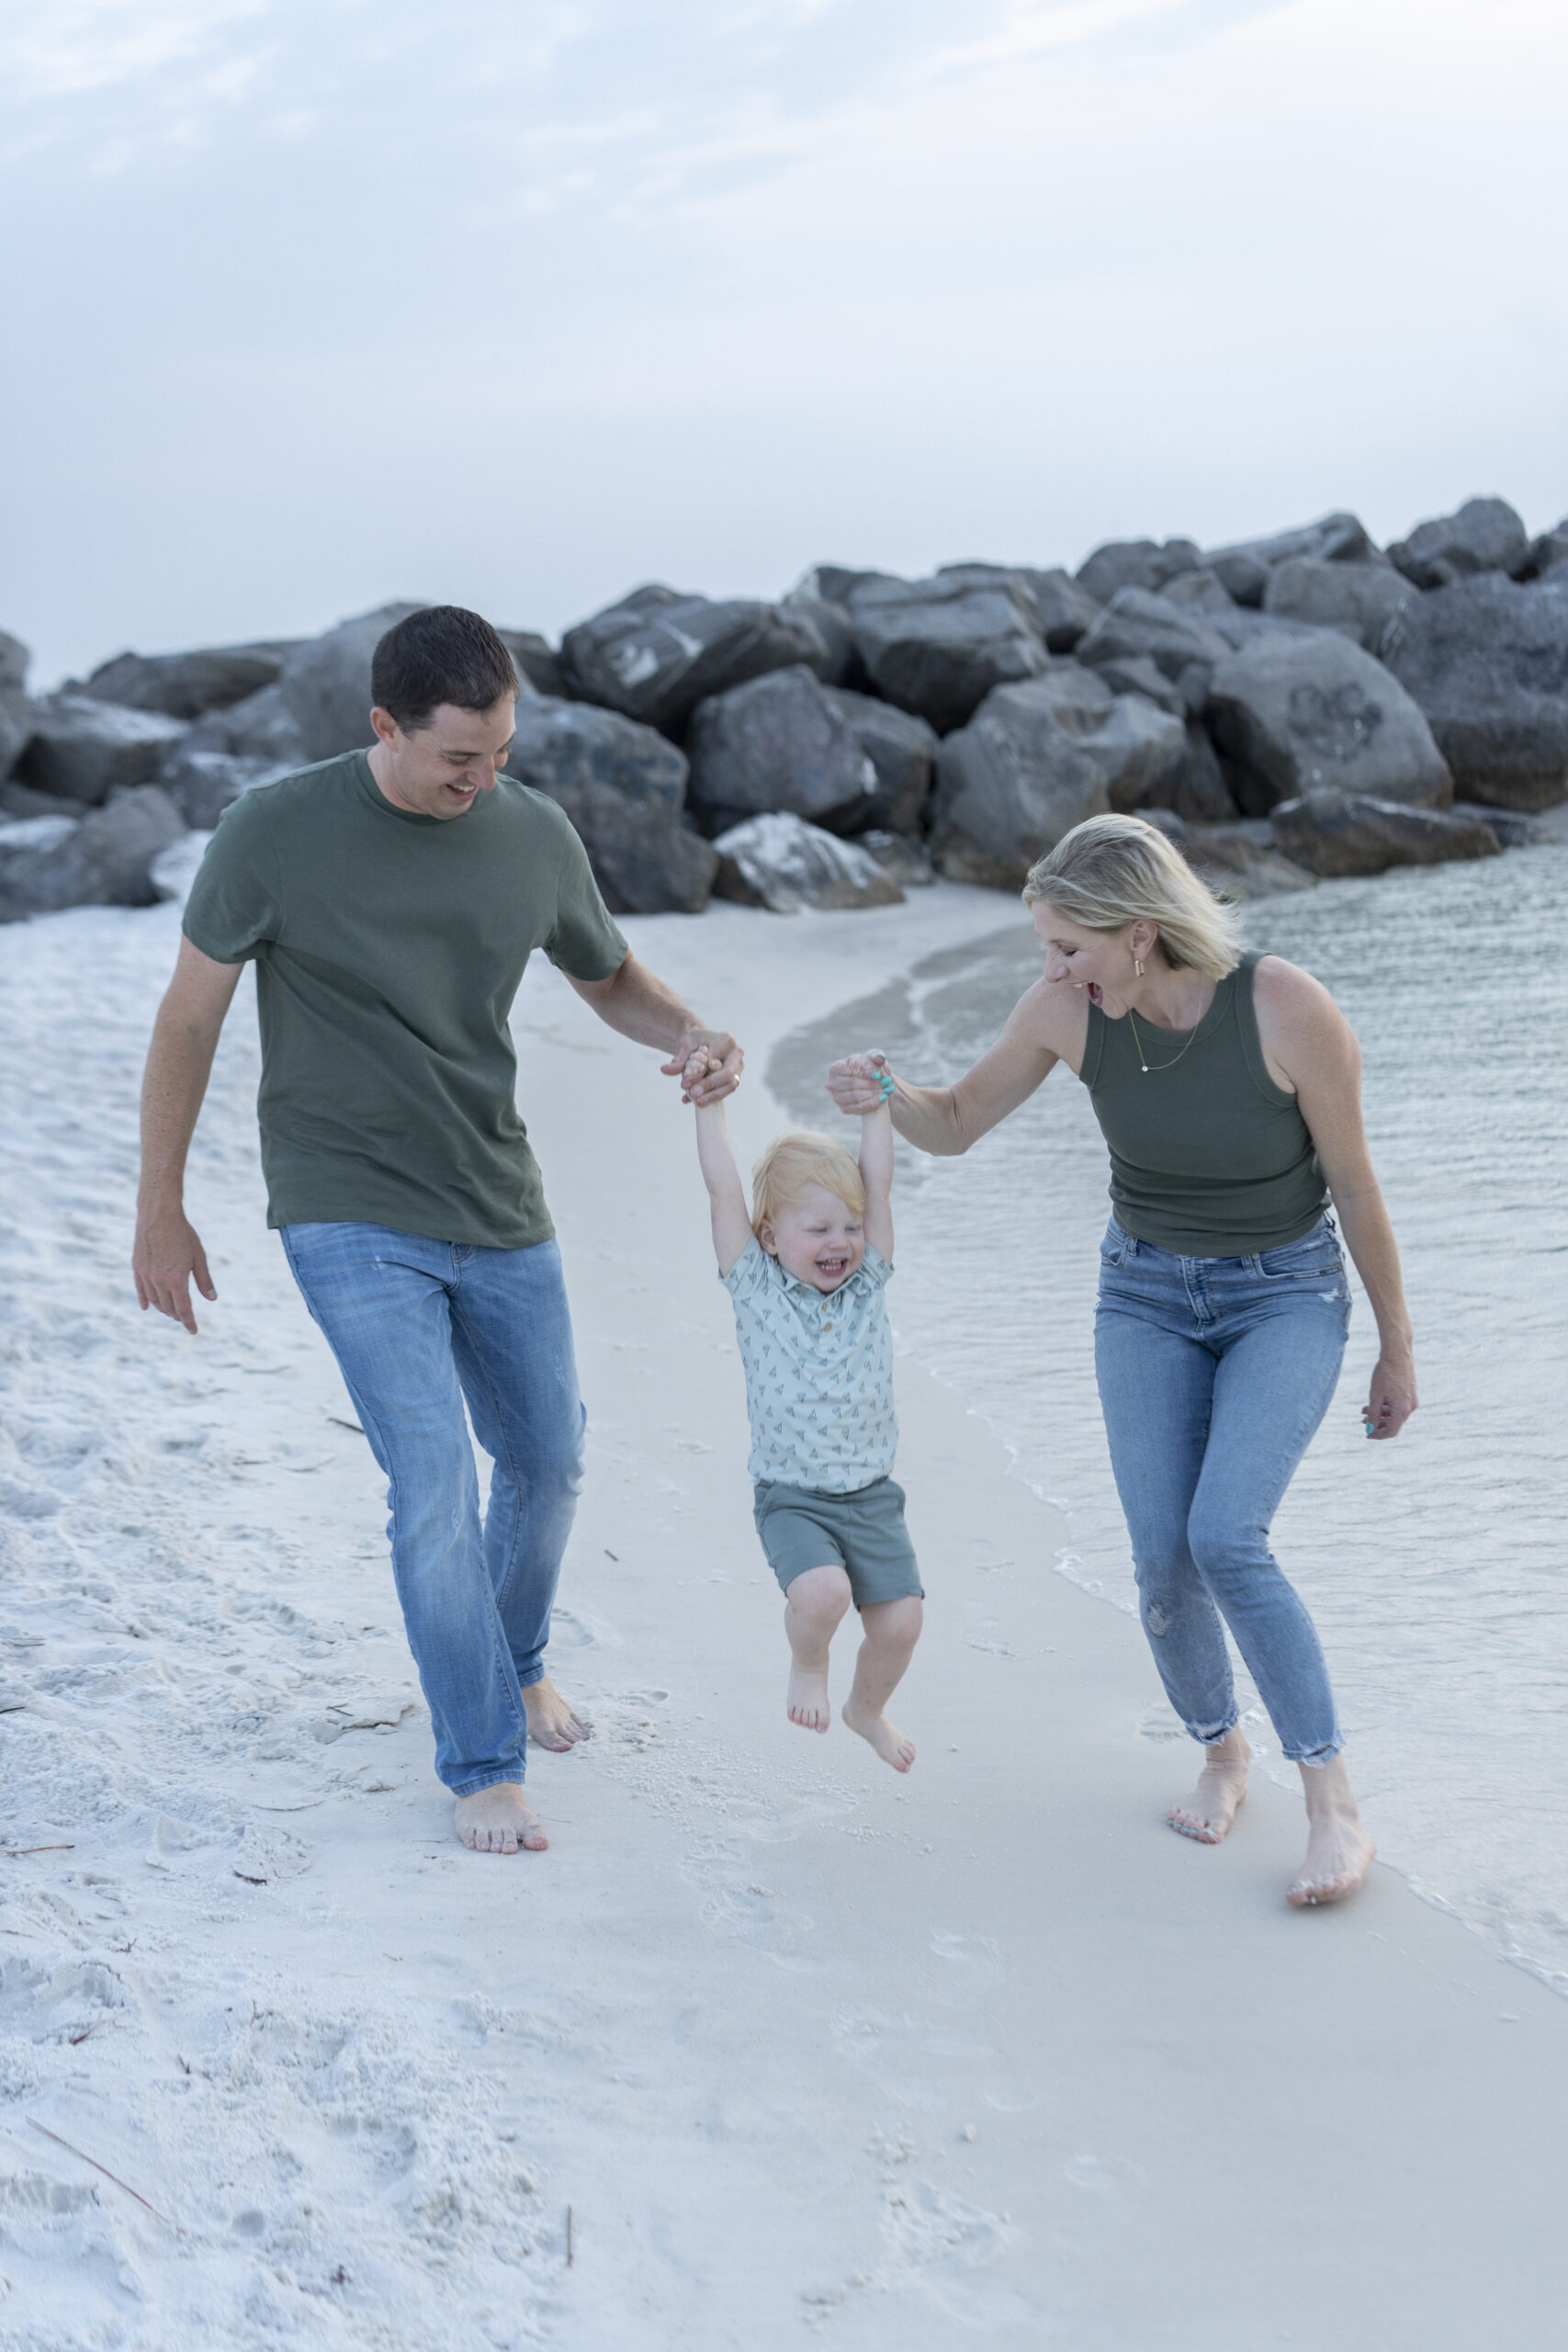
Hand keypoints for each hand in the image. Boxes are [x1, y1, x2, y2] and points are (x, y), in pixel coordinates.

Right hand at [133, 1204, 216, 1334]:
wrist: (158, 1214)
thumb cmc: (183, 1234)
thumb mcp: (199, 1256)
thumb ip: (204, 1280)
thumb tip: (212, 1299)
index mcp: (176, 1280)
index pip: (183, 1309)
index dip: (189, 1322)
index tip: (194, 1330)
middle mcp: (158, 1281)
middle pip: (168, 1307)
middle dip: (177, 1316)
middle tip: (185, 1319)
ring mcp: (145, 1275)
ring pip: (154, 1301)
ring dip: (163, 1309)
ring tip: (171, 1312)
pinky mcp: (137, 1267)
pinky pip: (140, 1290)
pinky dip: (145, 1300)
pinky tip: (147, 1307)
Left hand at [662, 1025, 741, 1103]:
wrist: (698, 1042)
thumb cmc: (692, 1041)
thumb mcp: (683, 1047)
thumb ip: (678, 1060)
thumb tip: (665, 1069)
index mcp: (726, 1041)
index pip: (714, 1061)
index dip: (699, 1074)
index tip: (683, 1083)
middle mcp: (736, 1055)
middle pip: (728, 1075)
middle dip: (710, 1086)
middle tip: (693, 1094)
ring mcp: (738, 1068)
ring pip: (731, 1085)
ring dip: (713, 1096)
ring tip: (697, 1103)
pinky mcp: (734, 1078)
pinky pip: (725, 1091)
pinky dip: (711, 1098)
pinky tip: (693, 1101)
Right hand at [826, 1051, 889, 1116]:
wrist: (872, 1084)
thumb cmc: (870, 1067)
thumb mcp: (874, 1057)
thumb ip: (876, 1055)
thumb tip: (879, 1058)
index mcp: (835, 1068)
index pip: (849, 1069)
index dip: (864, 1071)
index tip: (877, 1074)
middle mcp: (832, 1083)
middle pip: (852, 1083)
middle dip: (870, 1083)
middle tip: (885, 1083)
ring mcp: (837, 1097)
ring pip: (855, 1097)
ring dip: (872, 1094)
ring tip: (885, 1090)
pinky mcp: (844, 1109)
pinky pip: (858, 1108)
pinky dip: (872, 1103)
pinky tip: (882, 1099)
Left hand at [1362, 1351, 1416, 1440]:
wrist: (1397, 1353)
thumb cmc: (1385, 1374)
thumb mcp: (1375, 1396)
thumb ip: (1373, 1415)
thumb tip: (1370, 1429)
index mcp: (1403, 1410)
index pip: (1391, 1431)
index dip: (1378, 1435)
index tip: (1367, 1435)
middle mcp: (1410, 1407)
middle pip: (1394, 1423)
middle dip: (1377, 1424)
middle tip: (1363, 1422)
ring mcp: (1412, 1400)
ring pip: (1395, 1414)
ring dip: (1380, 1414)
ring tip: (1364, 1410)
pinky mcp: (1411, 1393)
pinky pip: (1398, 1405)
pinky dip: (1386, 1406)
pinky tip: (1374, 1403)